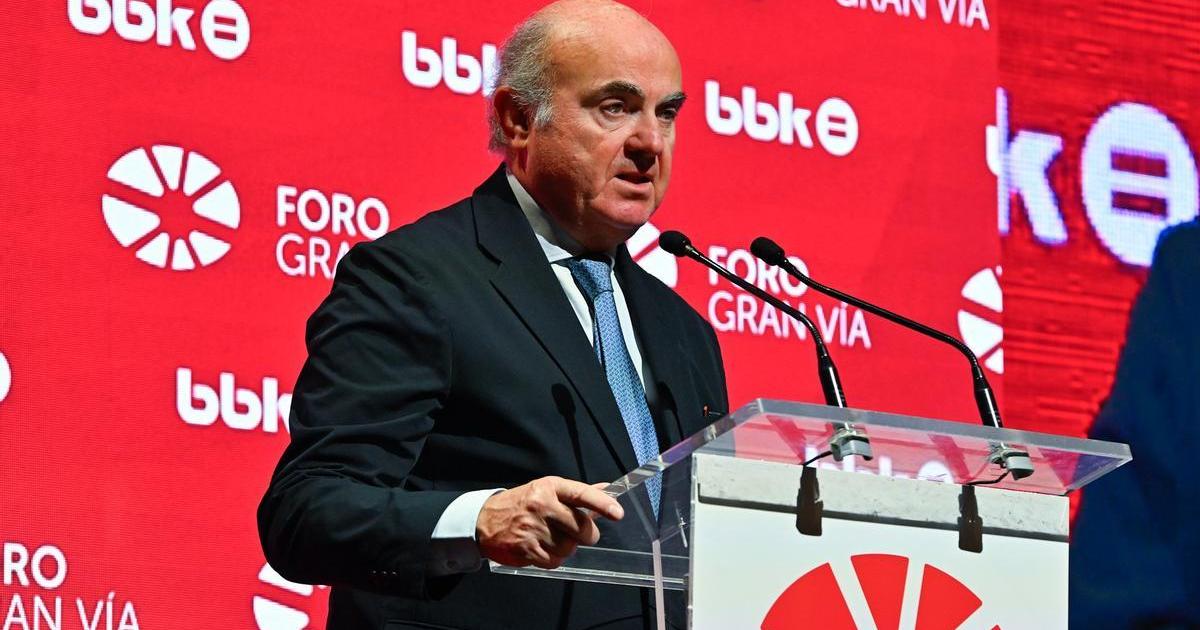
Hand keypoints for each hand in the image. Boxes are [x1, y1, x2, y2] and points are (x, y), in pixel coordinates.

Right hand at [476, 476, 623, 568]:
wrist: (484, 520)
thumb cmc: (522, 504)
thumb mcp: (547, 491)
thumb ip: (578, 493)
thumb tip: (608, 489)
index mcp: (550, 487)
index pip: (581, 494)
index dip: (602, 504)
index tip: (617, 513)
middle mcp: (542, 505)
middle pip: (582, 527)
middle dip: (585, 535)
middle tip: (577, 533)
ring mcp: (533, 527)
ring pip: (570, 548)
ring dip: (566, 548)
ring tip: (551, 539)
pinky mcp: (526, 548)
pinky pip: (555, 561)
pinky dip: (553, 559)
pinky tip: (542, 548)